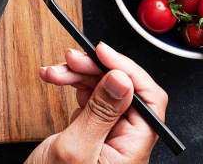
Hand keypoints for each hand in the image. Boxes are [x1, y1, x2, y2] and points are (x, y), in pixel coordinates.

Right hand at [25, 42, 167, 163]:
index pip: (148, 101)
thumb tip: (122, 79)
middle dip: (94, 69)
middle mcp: (124, 143)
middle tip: (70, 59)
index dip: (128, 71)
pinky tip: (56, 80)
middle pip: (122, 91)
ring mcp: (107, 137)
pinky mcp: (90, 132)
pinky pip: (88, 99)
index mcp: (132, 150)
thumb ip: (101, 112)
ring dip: (77, 75)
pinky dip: (71, 85)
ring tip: (54, 72)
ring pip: (102, 91)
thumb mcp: (75, 148)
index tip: (102, 52)